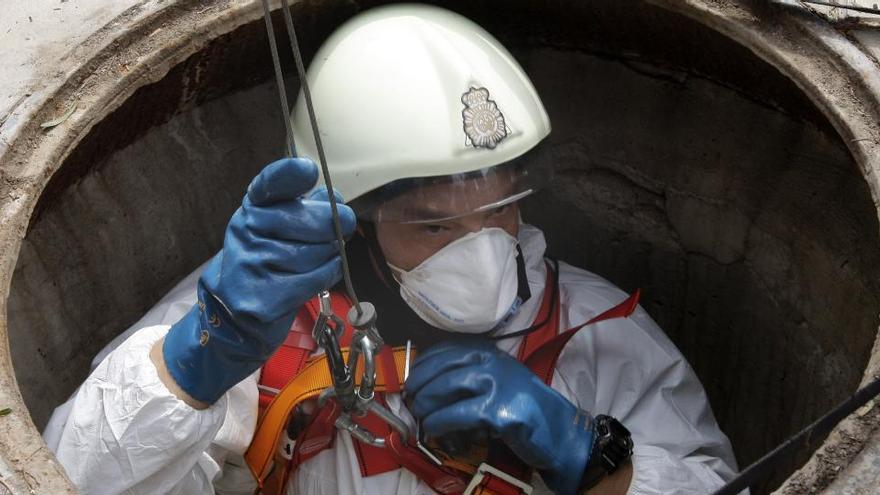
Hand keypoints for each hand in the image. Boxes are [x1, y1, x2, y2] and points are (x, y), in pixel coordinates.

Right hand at [162, 157, 355, 402]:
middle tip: (338, 230)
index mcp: (250, 209)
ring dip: (330, 254)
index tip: (309, 171)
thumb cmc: (264, 264)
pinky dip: (327, 274)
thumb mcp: (274, 229)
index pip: (269, 184)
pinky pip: (318, 277)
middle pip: (313, 220)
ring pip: (320, 250)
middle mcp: (246, 232)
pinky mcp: (264, 297)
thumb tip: (335, 200)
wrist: (231, 317)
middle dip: (334, 225)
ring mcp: (253, 265)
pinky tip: (318, 274)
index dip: (290, 175)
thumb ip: (303, 209)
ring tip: (317, 259)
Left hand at [405, 340, 593, 493]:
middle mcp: (492, 362)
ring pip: (445, 387)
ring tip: (420, 414)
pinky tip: (433, 429)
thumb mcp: (500, 378)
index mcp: (491, 352)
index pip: (447, 348)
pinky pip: (456, 414)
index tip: (412, 376)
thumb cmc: (526, 407)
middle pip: (441, 366)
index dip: (423, 362)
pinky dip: (439, 422)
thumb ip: (473, 373)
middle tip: (411, 398)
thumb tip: (432, 380)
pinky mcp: (497, 410)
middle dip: (419, 383)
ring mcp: (495, 384)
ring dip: (426, 403)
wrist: (559, 431)